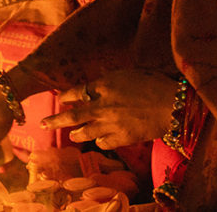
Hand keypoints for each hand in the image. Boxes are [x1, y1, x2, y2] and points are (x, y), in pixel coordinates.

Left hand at [41, 70, 178, 150]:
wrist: (172, 104)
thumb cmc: (153, 83)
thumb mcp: (127, 74)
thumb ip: (109, 80)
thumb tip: (97, 83)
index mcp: (103, 86)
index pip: (77, 92)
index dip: (67, 96)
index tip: (61, 98)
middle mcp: (102, 106)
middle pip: (73, 115)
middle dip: (56, 120)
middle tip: (43, 124)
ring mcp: (111, 123)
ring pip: (86, 132)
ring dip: (76, 134)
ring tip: (71, 135)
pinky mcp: (123, 137)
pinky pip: (104, 143)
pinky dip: (99, 142)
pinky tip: (98, 142)